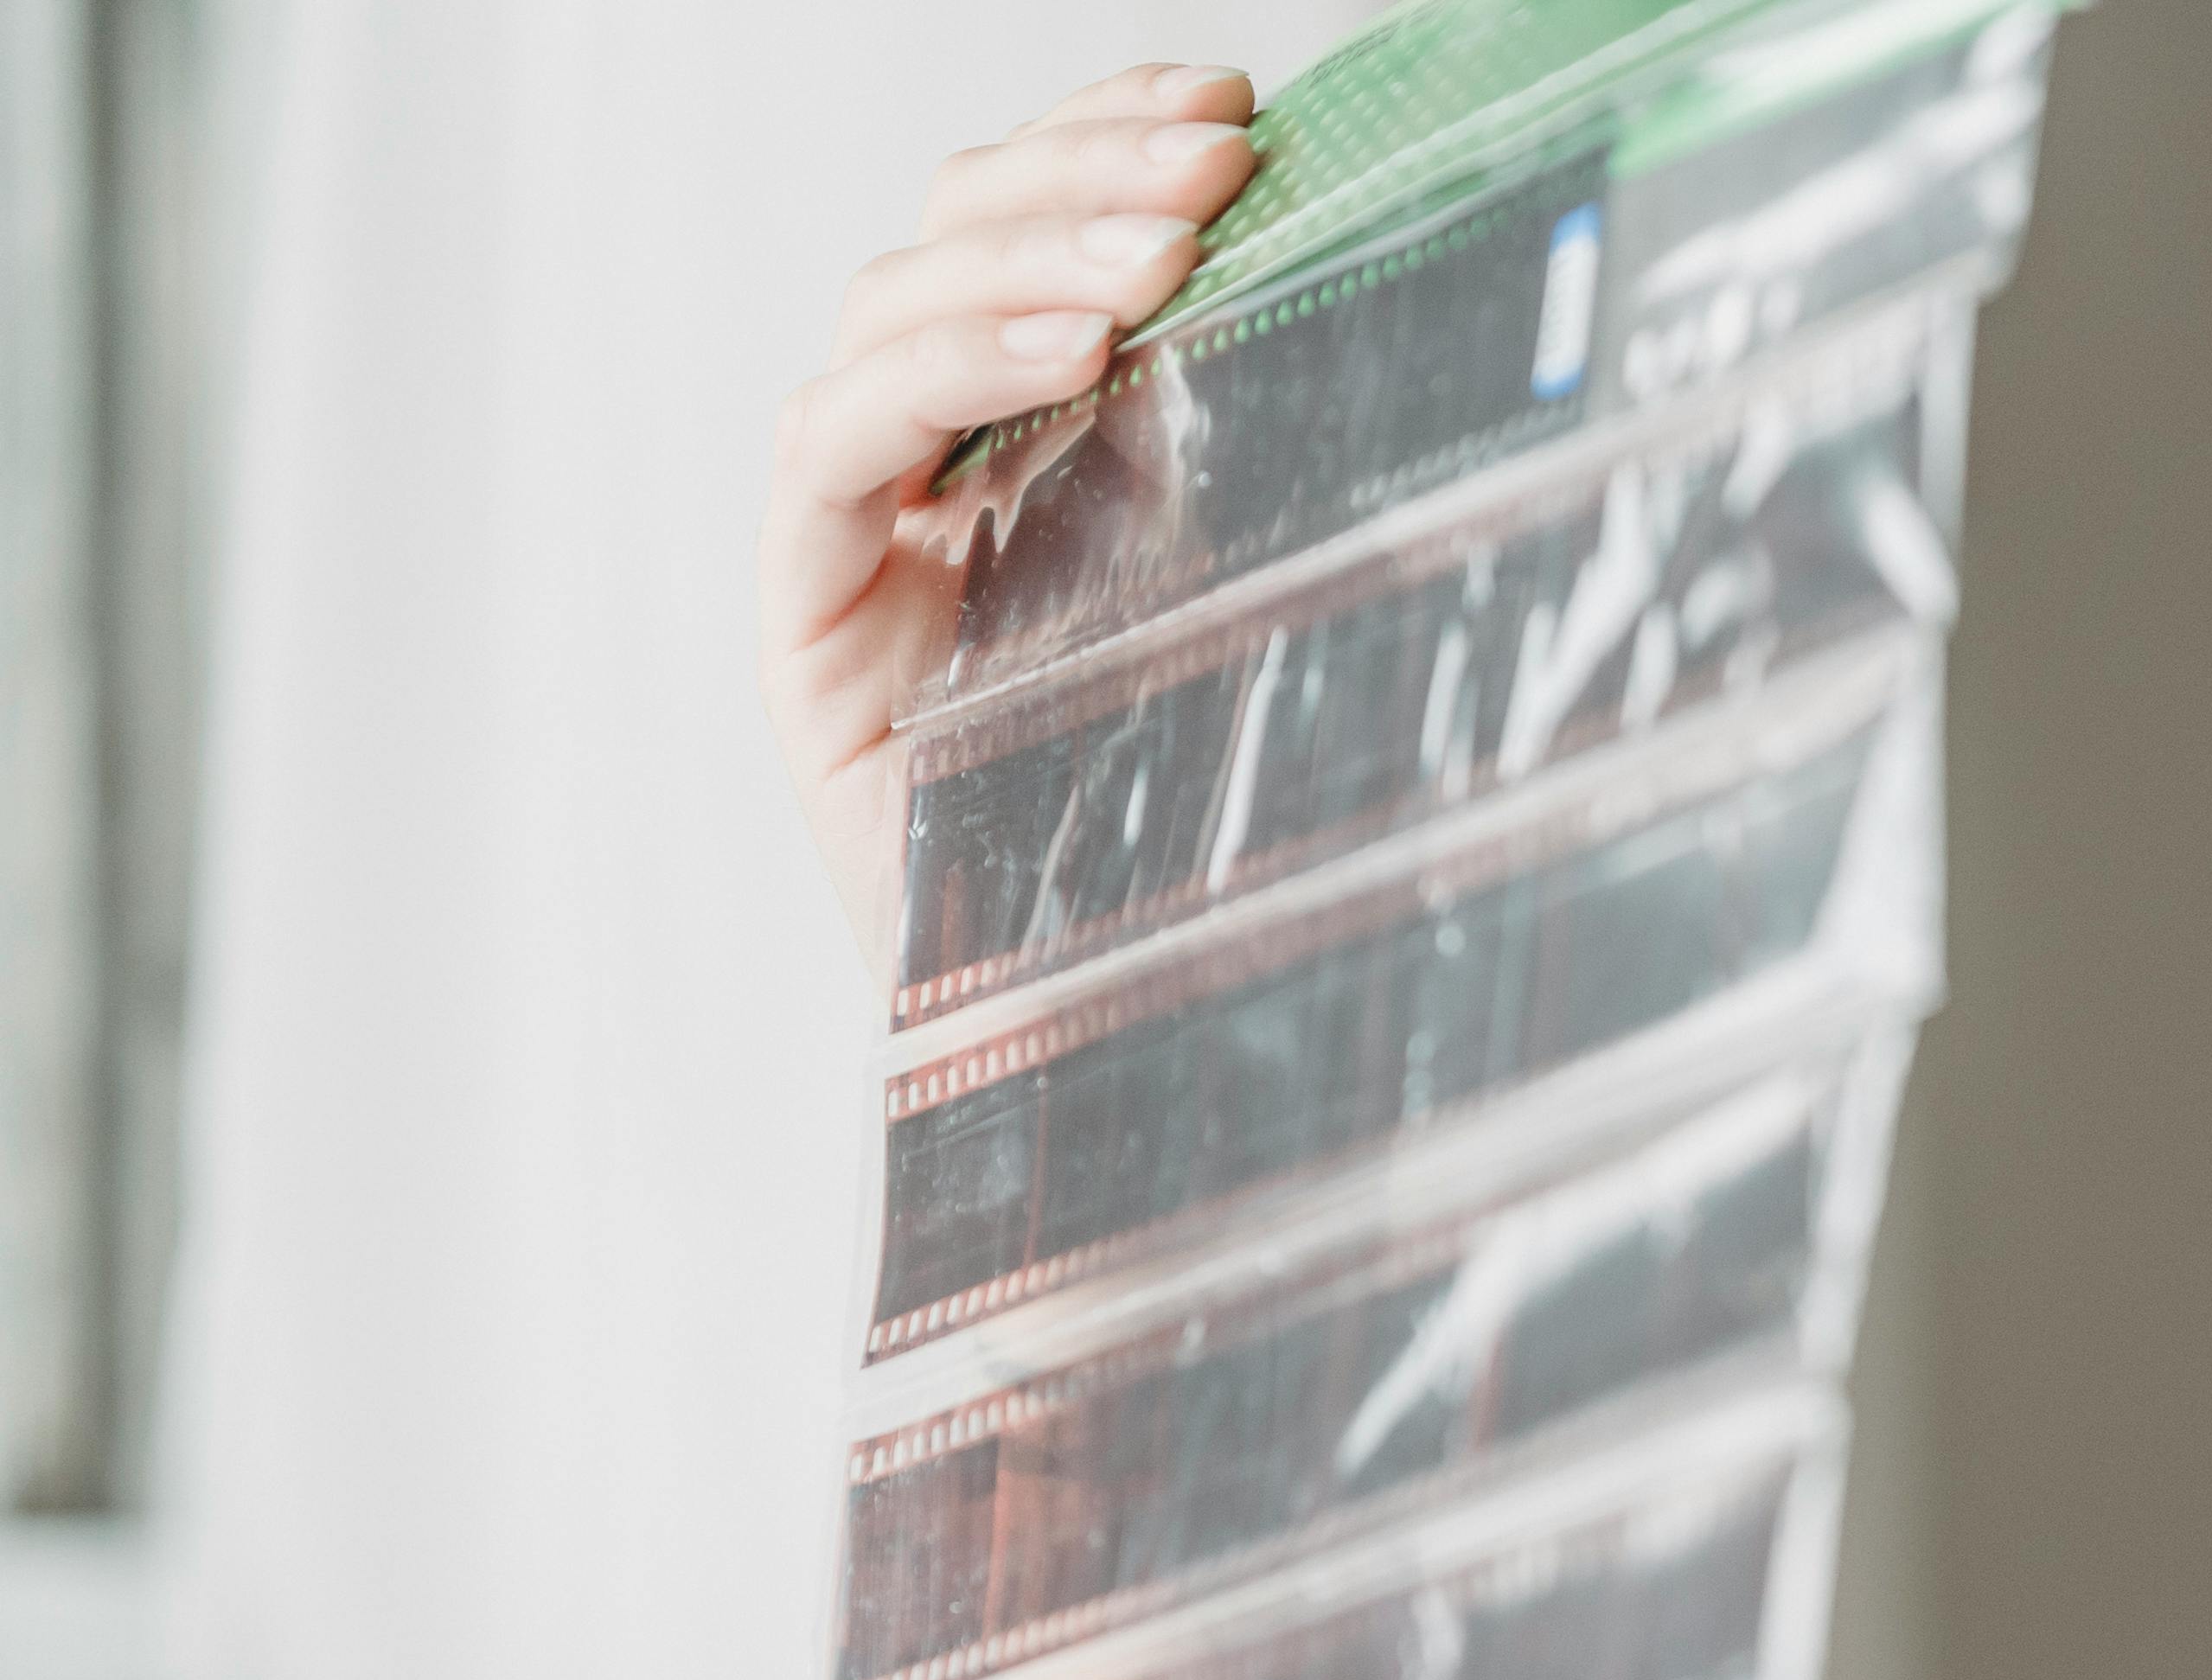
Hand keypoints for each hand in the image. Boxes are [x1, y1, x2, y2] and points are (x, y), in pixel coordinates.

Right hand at [763, 64, 1262, 966]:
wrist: (1117, 1036)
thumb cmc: (1207, 842)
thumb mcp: (1270, 616)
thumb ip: (1281, 469)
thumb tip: (1392, 303)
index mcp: (1022, 448)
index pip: (1029, 237)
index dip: (1107, 141)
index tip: (1230, 99)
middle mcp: (922, 475)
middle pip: (957, 243)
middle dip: (1085, 176)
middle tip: (1219, 154)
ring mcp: (851, 542)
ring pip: (897, 311)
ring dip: (1034, 249)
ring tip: (1165, 241)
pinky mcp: (806, 619)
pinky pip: (837, 442)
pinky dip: (946, 369)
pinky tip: (1074, 347)